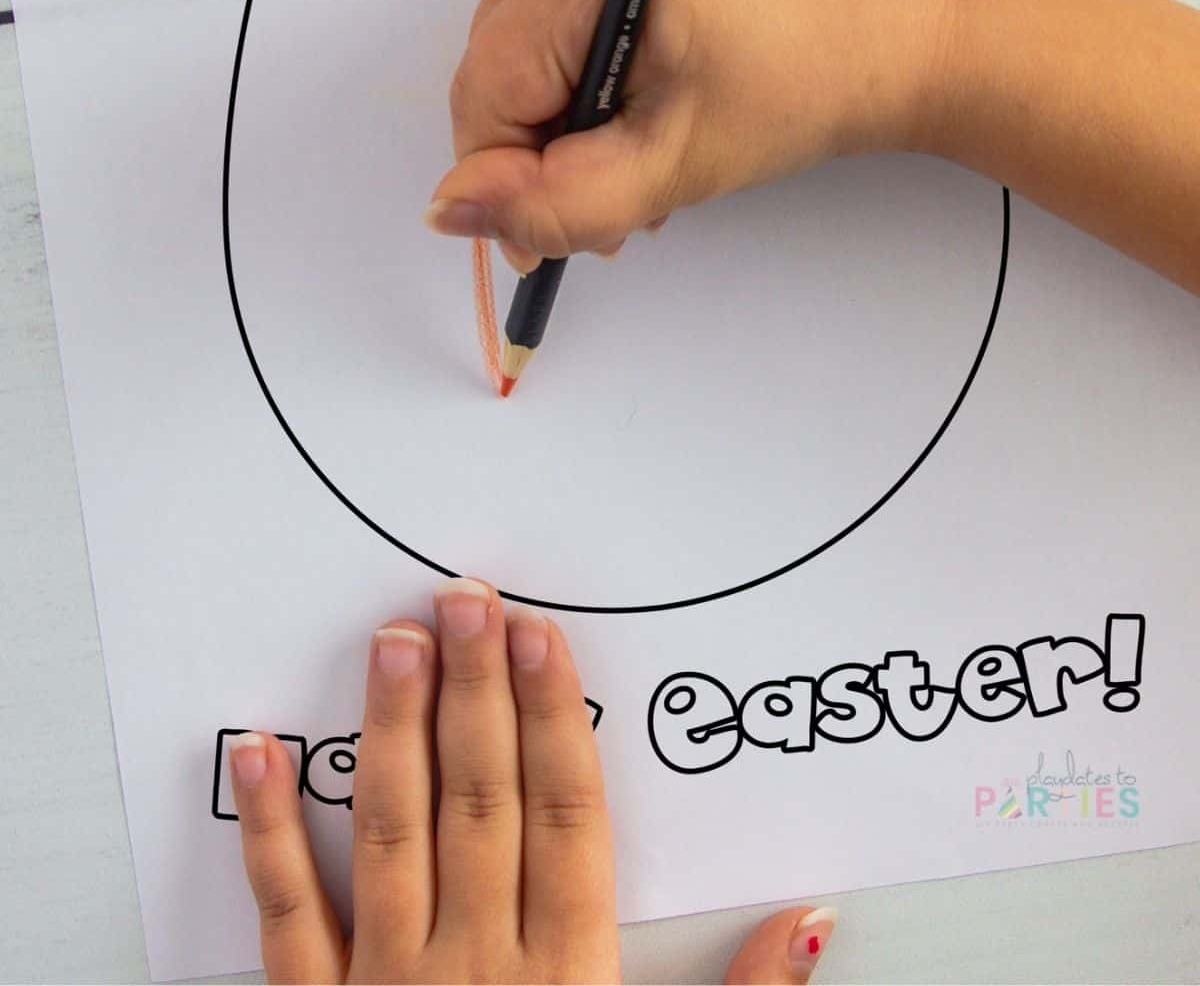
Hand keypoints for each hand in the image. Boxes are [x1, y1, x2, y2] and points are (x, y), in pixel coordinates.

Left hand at [228, 579, 618, 983]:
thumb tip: (776, 932)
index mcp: (564, 973)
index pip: (563, 813)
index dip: (551, 713)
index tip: (537, 635)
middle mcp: (477, 967)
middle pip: (481, 797)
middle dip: (476, 687)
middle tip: (464, 601)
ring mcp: (393, 984)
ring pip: (393, 830)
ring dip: (396, 725)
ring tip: (396, 642)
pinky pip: (290, 915)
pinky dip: (271, 830)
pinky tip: (262, 755)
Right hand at [426, 0, 954, 270]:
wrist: (921, 22)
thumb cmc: (817, 76)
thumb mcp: (678, 162)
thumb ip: (556, 201)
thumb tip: (444, 214)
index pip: (486, 89)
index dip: (507, 181)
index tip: (555, 245)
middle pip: (499, 67)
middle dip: (542, 158)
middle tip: (616, 221)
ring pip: (530, 55)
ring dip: (569, 132)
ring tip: (646, 181)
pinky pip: (566, 27)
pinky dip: (593, 89)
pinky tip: (651, 125)